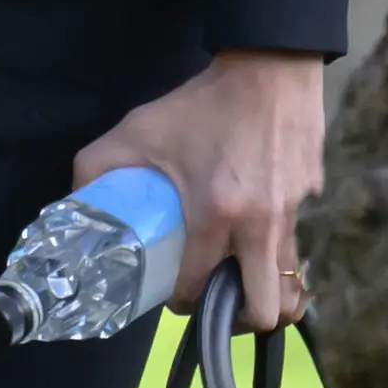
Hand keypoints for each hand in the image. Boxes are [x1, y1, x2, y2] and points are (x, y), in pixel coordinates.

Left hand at [76, 49, 328, 330]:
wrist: (269, 69)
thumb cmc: (201, 103)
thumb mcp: (138, 129)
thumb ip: (97, 166)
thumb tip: (75, 202)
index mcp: (215, 213)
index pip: (200, 286)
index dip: (182, 300)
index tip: (173, 294)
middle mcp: (260, 224)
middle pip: (264, 309)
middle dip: (240, 318)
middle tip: (218, 301)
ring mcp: (292, 215)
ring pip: (291, 286)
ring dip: (267, 295)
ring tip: (243, 286)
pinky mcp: (311, 200)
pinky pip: (297, 246)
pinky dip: (279, 256)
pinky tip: (258, 239)